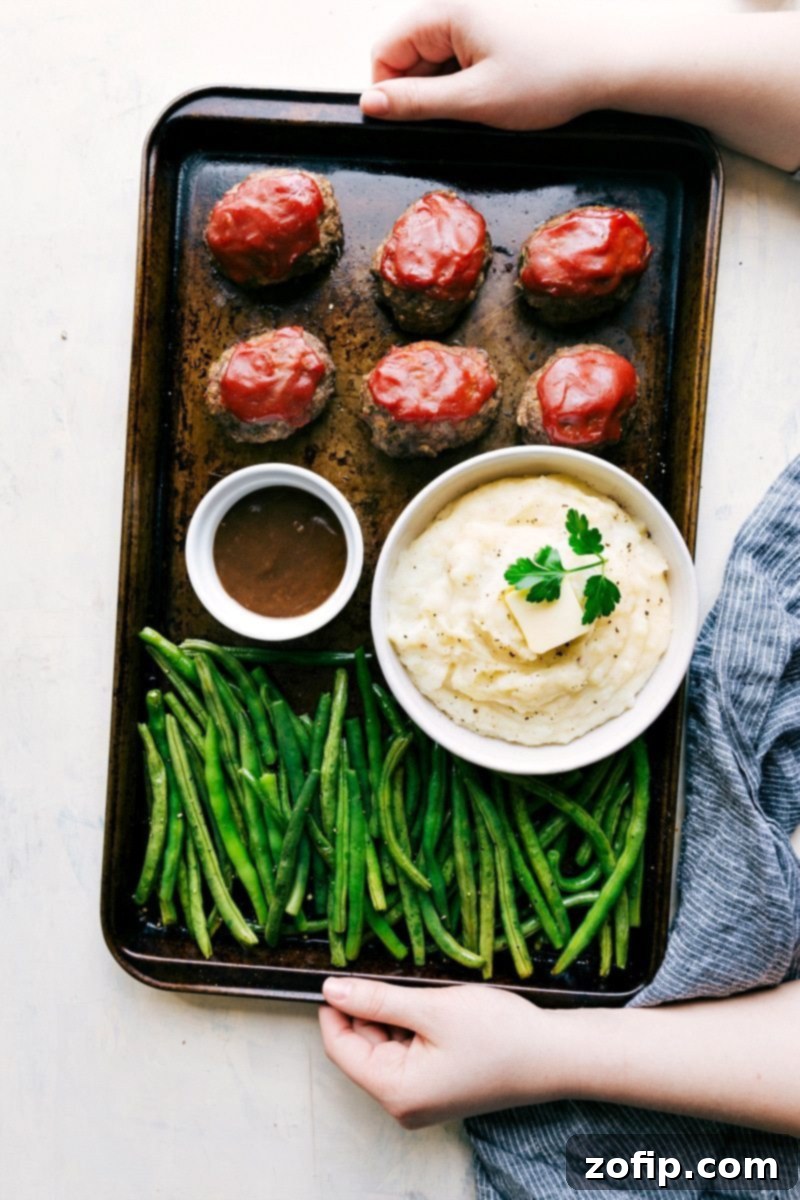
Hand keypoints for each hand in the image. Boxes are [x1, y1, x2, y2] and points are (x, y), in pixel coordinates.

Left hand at [318, 976, 576, 1127]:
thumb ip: (377, 1000)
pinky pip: (408, 1053)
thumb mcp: (431, 1007)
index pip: (341, 1047)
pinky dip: (413, 1026)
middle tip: (395, 977)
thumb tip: (332, 990)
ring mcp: (422, 1099)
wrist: (555, 1054)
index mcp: (396, 1091)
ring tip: (425, 996)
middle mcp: (404, 1104)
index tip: (340, 973)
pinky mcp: (438, 1088)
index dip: (336, 1008)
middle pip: (362, 1048)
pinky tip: (433, 1009)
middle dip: (371, 1010)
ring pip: (385, 1046)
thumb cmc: (499, 1034)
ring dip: (394, 1016)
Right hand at [360, 0, 617, 128]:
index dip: (389, 92)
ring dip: (451, 82)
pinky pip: (467, 44)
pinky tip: (500, 86)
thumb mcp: (476, 101)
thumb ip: (416, 104)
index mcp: (447, 7)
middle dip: (424, 88)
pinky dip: (473, 70)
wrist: (616, 56)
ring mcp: (482, 4)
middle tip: (460, 116)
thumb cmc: (555, 75)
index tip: (410, 123)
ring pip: (439, 49)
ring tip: (489, 100)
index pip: (385, 49)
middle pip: (411, 47)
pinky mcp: (502, 13)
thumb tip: (371, 104)